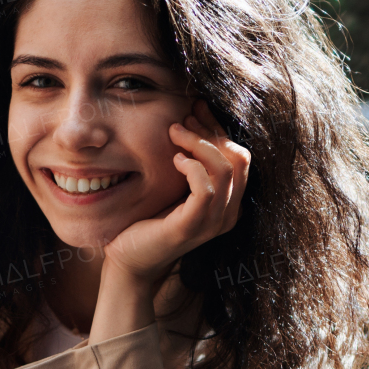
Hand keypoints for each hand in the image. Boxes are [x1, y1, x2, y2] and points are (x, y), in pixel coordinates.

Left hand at [100, 99, 249, 296]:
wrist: (129, 258)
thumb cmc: (150, 219)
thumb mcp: (176, 183)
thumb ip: (192, 157)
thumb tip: (195, 113)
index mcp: (229, 203)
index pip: (239, 156)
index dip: (218, 128)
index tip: (195, 110)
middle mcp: (228, 214)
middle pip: (238, 158)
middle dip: (210, 132)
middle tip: (182, 122)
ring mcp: (213, 223)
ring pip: (224, 169)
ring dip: (199, 144)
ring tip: (174, 134)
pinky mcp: (192, 227)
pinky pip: (206, 188)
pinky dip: (192, 167)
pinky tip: (174, 160)